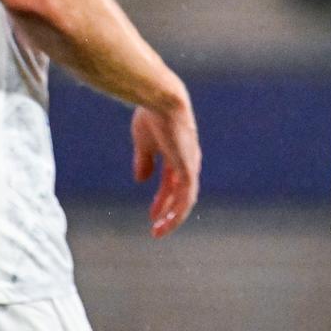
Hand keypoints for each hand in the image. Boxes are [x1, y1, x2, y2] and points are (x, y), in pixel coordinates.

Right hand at [132, 97, 200, 237]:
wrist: (160, 100)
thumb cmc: (151, 114)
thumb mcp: (143, 142)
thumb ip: (144, 160)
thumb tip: (141, 180)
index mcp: (177, 152)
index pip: (173, 181)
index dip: (163, 198)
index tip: (152, 213)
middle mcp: (187, 160)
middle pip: (180, 192)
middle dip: (168, 210)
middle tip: (156, 227)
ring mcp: (190, 164)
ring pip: (185, 199)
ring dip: (173, 217)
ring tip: (159, 231)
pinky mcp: (188, 168)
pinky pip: (186, 197)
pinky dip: (178, 212)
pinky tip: (166, 222)